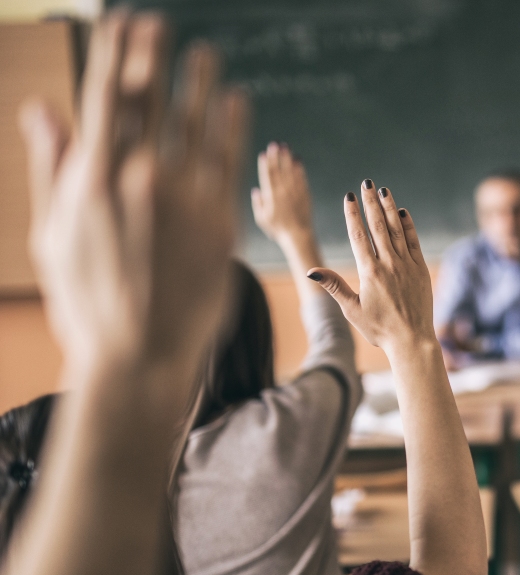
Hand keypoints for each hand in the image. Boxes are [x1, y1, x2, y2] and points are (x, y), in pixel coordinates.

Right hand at [20, 13, 246, 372]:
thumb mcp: (54, 234)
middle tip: (158, 24)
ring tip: (204, 54)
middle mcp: (139, 179)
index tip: (121, 24)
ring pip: (194, 124)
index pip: (103, 99)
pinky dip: (233, 126)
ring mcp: (183, 199)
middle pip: (147, 102)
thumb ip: (53, 166)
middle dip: (152, 58)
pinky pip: (229, 161)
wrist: (138, 356)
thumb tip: (44, 106)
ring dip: (199, 83)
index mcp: (92, 179)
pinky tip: (236, 101)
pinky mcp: (220, 222)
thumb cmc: (87, 301)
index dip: (113, 56)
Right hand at [251, 142, 314, 244]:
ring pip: (290, 172)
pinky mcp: (305, 195)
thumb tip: (256, 190)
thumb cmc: (278, 229)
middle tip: (275, 144)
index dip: (265, 164)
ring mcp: (294, 193)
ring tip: (286, 147)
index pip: (267, 177)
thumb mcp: (262, 219)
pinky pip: (301, 179)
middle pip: (278, 171)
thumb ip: (258, 204)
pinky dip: (299, 169)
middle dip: (276, 157)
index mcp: (271, 198)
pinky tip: (298, 159)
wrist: (298, 236)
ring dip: (287, 159)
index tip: (263, 153)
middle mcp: (283, 193)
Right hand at [307, 182, 434, 357]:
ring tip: (383, 190)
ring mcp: (407, 265)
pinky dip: (408, 225)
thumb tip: (311, 271)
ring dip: (389, 208)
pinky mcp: (420, 269)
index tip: (349, 196)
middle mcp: (389, 264)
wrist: (411, 340)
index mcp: (369, 272)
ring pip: (397, 230)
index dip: (353, 214)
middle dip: (371, 203)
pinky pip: (414, 241)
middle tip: (366, 183)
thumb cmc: (379, 329)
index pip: (358, 236)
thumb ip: (334, 286)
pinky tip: (403, 212)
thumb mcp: (351, 309)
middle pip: (378, 226)